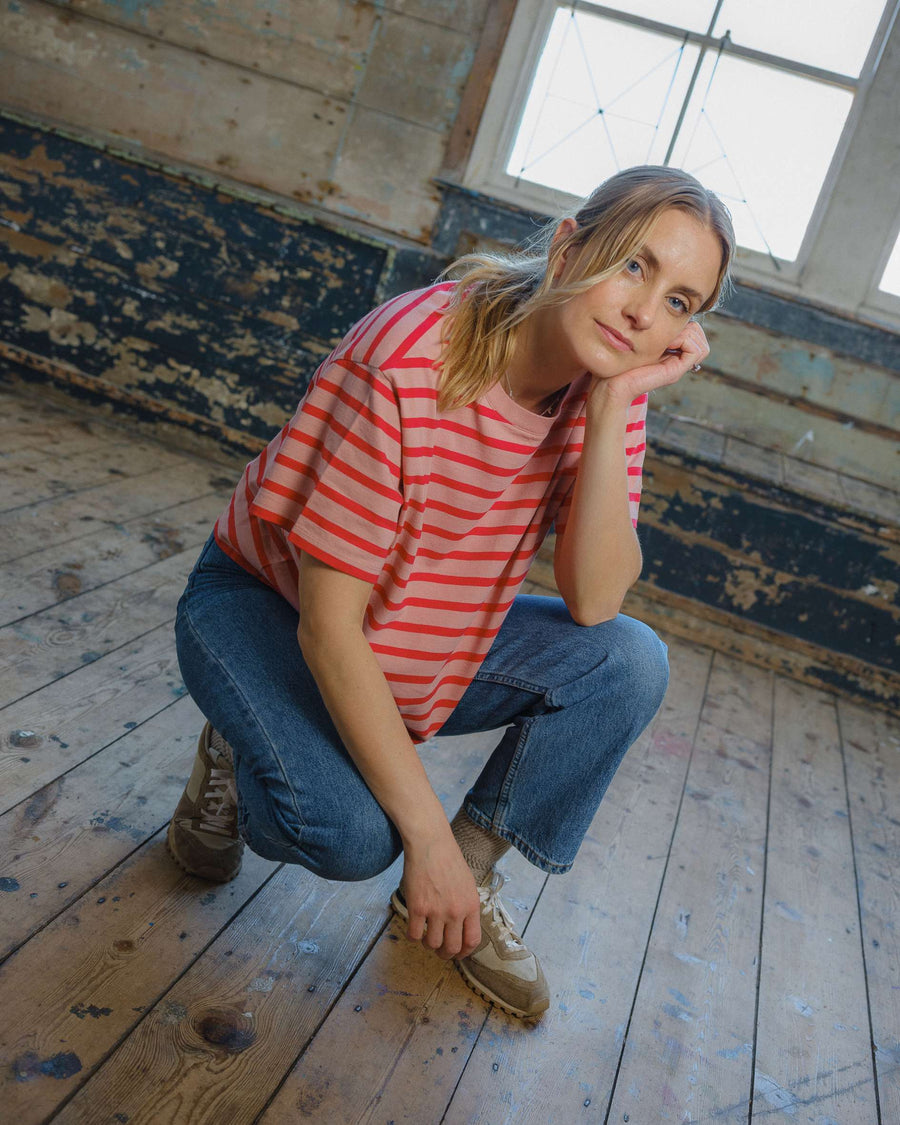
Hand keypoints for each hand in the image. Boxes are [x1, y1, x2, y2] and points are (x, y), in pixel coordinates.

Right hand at [400, 831, 480, 959]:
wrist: (431, 843)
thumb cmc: (449, 860)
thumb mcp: (467, 884)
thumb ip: (467, 906)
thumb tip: (463, 927)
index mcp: (471, 905)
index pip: (473, 940)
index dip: (464, 952)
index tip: (457, 952)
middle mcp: (456, 911)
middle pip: (452, 948)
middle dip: (445, 954)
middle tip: (440, 951)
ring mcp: (436, 911)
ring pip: (433, 944)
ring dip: (428, 945)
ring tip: (426, 937)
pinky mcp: (418, 907)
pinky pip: (414, 935)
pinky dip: (413, 937)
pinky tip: (414, 929)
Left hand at [590, 320, 709, 407]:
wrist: (610, 383)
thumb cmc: (618, 360)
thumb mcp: (639, 338)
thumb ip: (652, 330)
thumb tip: (663, 314)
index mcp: (669, 352)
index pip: (693, 332)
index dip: (682, 322)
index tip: (663, 324)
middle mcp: (675, 360)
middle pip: (698, 335)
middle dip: (686, 326)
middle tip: (665, 332)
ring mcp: (676, 367)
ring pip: (700, 342)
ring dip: (685, 332)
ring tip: (666, 338)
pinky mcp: (674, 372)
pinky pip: (696, 350)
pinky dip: (684, 339)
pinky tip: (667, 342)